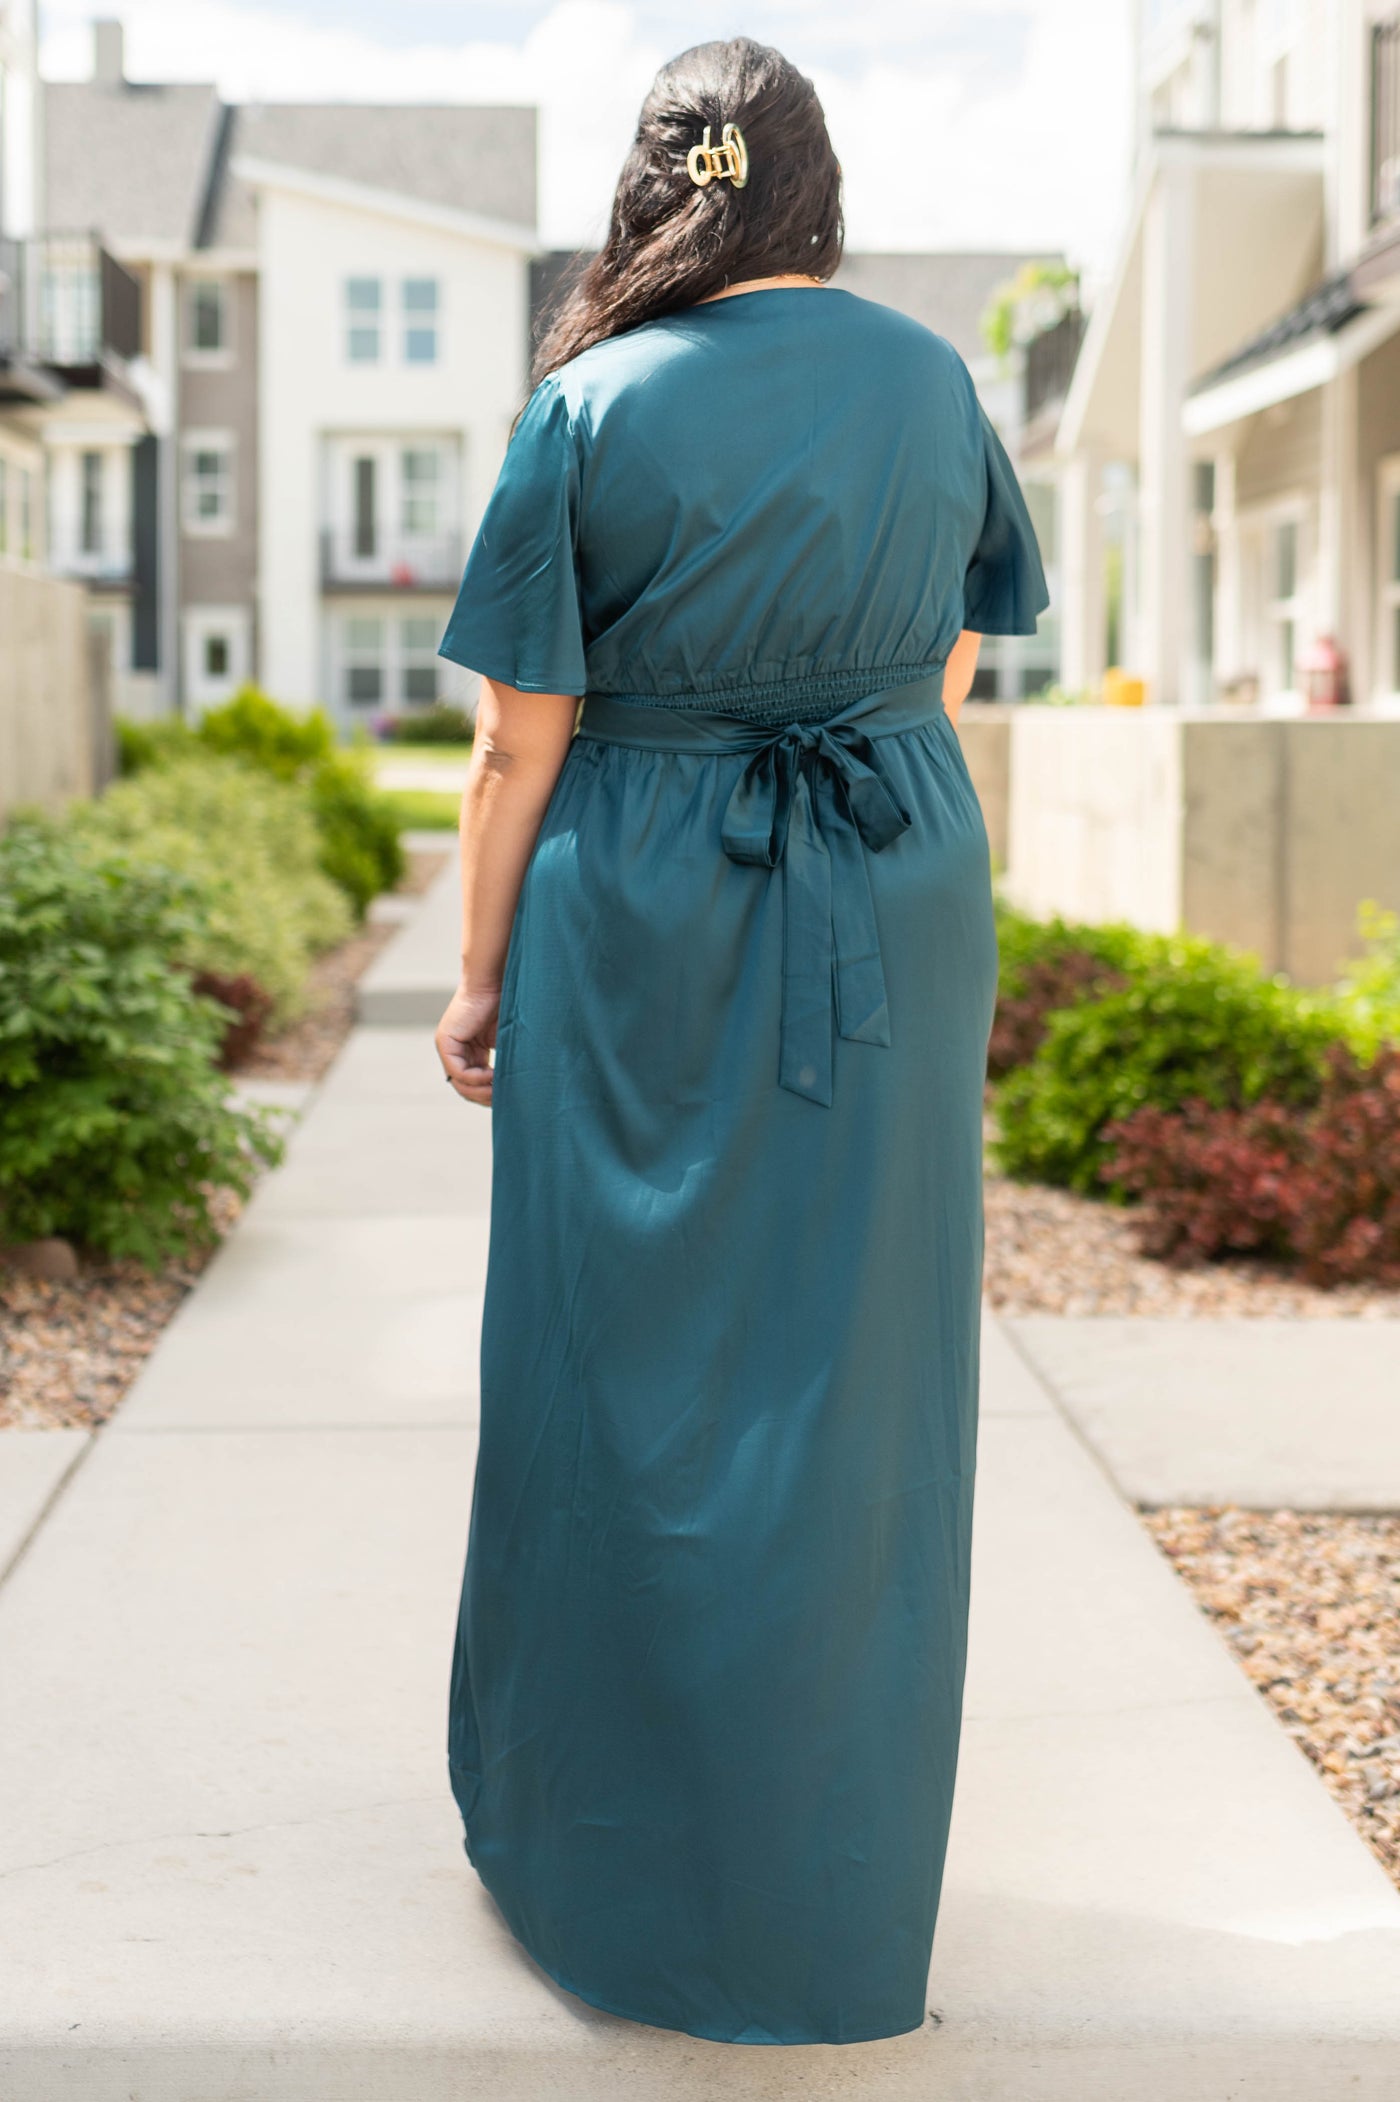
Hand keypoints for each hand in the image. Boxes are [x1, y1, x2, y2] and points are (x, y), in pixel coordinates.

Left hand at [436, 984, 499, 1107]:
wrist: (497, 981)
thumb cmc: (509, 1004)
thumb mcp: (509, 1042)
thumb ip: (507, 1063)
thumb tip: (516, 1090)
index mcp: (471, 1050)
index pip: (475, 1083)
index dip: (491, 1094)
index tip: (510, 1096)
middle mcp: (457, 1051)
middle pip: (466, 1088)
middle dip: (485, 1097)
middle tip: (503, 1100)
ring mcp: (448, 1047)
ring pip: (460, 1083)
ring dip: (481, 1091)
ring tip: (499, 1090)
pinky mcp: (445, 1042)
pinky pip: (457, 1071)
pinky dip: (475, 1078)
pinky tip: (492, 1076)